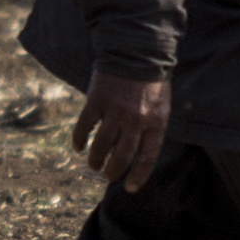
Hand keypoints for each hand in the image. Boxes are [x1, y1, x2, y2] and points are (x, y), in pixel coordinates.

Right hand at [71, 70, 172, 193]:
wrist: (137, 50)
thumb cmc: (151, 80)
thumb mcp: (161, 105)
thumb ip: (151, 127)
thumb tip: (138, 151)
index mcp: (155, 122)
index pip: (147, 158)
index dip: (138, 176)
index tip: (130, 188)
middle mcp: (136, 120)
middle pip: (122, 156)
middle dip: (114, 171)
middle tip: (108, 175)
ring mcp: (115, 111)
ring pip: (102, 146)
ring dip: (96, 160)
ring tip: (94, 165)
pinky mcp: (97, 101)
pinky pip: (84, 127)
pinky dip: (79, 140)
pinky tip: (78, 146)